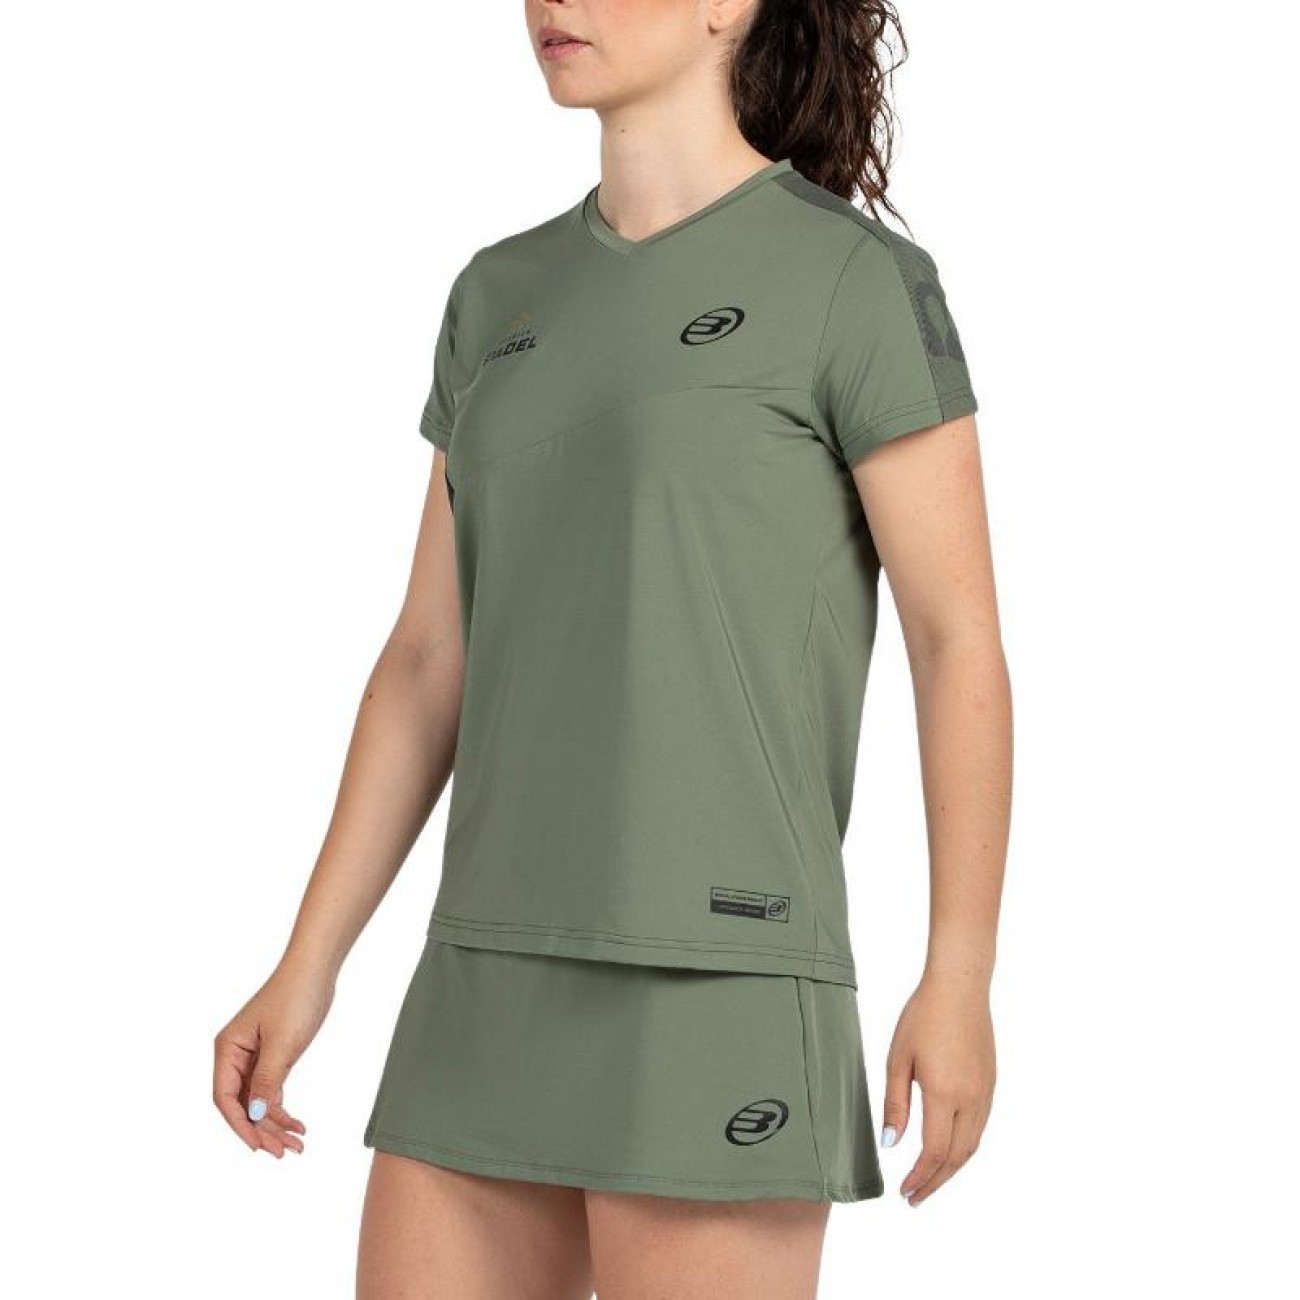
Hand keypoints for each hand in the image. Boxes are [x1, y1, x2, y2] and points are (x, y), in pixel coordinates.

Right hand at [212, 959, 334, 1156]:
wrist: (316, 970)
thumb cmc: (295, 998)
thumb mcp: (282, 1043)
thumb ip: (267, 1080)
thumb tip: (256, 1115)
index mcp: (227, 1049)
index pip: (224, 1098)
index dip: (240, 1125)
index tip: (259, 1146)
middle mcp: (235, 1055)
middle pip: (242, 1104)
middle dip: (262, 1130)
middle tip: (283, 1152)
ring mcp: (254, 1057)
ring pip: (258, 1100)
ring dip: (275, 1123)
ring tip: (296, 1144)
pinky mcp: (272, 1056)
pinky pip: (271, 1090)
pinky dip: (282, 1108)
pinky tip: (297, 1125)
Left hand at [878, 973, 995, 1204]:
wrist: (959, 988)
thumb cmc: (923, 1017)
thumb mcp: (898, 1058)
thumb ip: (896, 1103)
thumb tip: (892, 1143)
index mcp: (944, 1095)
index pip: (934, 1152)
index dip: (920, 1177)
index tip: (905, 1192)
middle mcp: (971, 1100)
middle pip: (956, 1157)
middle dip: (936, 1181)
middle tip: (915, 1197)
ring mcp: (985, 1093)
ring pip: (972, 1145)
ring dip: (952, 1167)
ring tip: (930, 1179)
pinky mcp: (991, 1084)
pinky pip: (979, 1126)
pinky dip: (964, 1146)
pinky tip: (949, 1147)